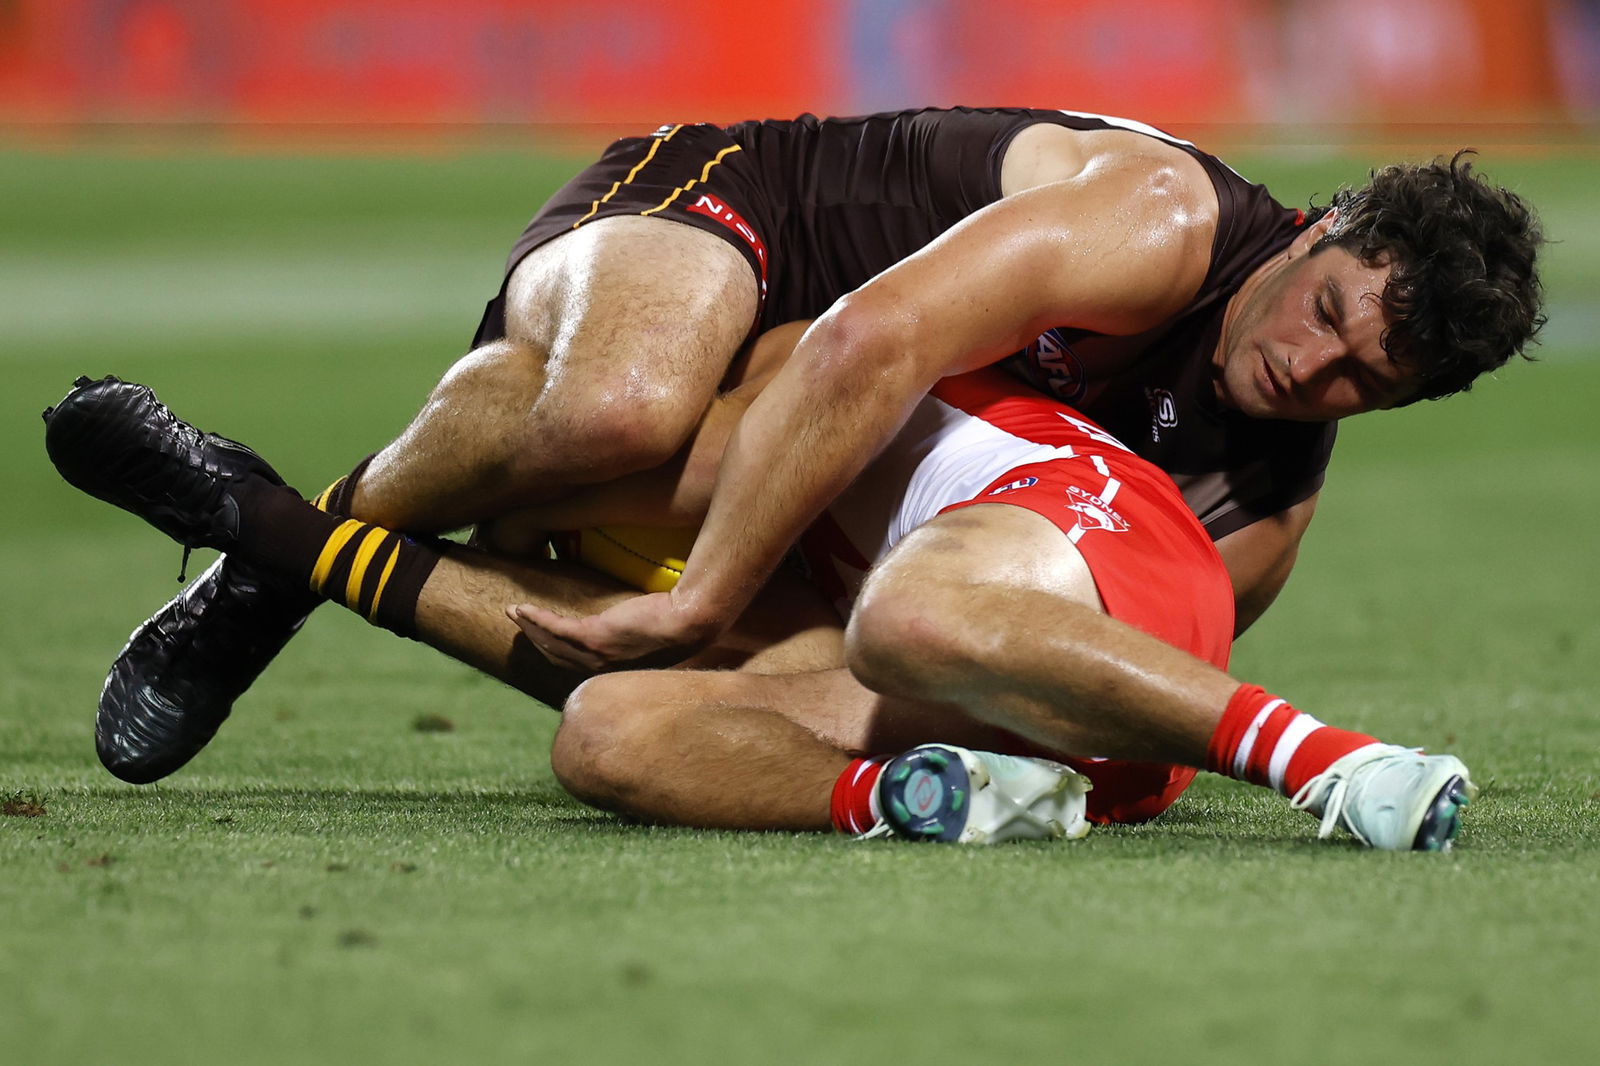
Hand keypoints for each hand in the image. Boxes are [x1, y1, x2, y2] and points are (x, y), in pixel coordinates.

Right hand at [507, 592, 722, 671]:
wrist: (689, 622)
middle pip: (556, 656)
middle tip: (518, 624)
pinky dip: (536, 618)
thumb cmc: (679, 625)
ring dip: (529, 627)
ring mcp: (596, 654)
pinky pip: (556, 628)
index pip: (575, 665)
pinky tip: (522, 608)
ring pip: (551, 642)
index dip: (554, 653)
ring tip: (514, 613)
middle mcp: (602, 668)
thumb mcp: (653, 636)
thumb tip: (635, 625)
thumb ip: (637, 636)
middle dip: (534, 640)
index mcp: (614, 670)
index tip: (540, 640)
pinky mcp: (594, 636)